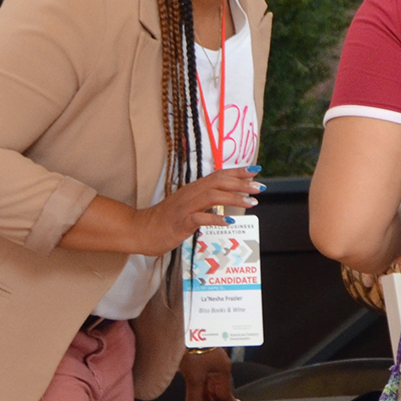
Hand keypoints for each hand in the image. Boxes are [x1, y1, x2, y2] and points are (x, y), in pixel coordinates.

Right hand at [131, 166, 261, 256]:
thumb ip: (205, 200)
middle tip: (260, 187)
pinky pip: (200, 218)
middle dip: (241, 183)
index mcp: (193, 188)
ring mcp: (185, 207)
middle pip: (218, 182)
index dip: (238, 171)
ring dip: (234, 198)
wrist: (141, 230)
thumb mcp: (188, 205)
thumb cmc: (166, 219)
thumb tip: (227, 197)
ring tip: (252, 202)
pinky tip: (230, 221)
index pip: (218, 175)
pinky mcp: (180, 223)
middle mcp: (190, 194)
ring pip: (212, 196)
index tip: (256, 170)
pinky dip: (216, 218)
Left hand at [179, 346, 241, 400]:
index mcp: (223, 370)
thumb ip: (195, 399)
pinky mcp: (198, 356)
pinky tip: (193, 388)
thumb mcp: (194, 378)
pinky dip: (199, 385)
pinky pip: (202, 375)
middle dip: (214, 400)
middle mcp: (218, 365)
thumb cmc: (194, 349)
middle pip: (217, 388)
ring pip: (209, 382)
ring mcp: (209, 360)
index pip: (226, 392)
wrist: (185, 329)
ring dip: (205, 393)